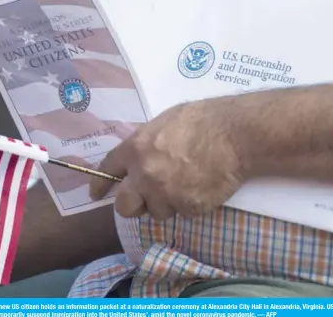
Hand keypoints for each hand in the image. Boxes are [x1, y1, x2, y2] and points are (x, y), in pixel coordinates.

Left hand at [90, 99, 246, 219]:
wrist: (236, 135)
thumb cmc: (204, 120)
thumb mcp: (166, 121)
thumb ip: (147, 142)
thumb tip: (139, 156)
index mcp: (137, 148)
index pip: (108, 169)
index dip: (100, 184)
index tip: (96, 194)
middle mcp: (146, 174)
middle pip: (125, 206)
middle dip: (134, 204)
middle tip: (148, 198)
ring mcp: (166, 193)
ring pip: (157, 212)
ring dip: (168, 203)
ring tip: (187, 183)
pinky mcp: (188, 207)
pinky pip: (183, 213)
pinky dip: (191, 204)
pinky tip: (202, 186)